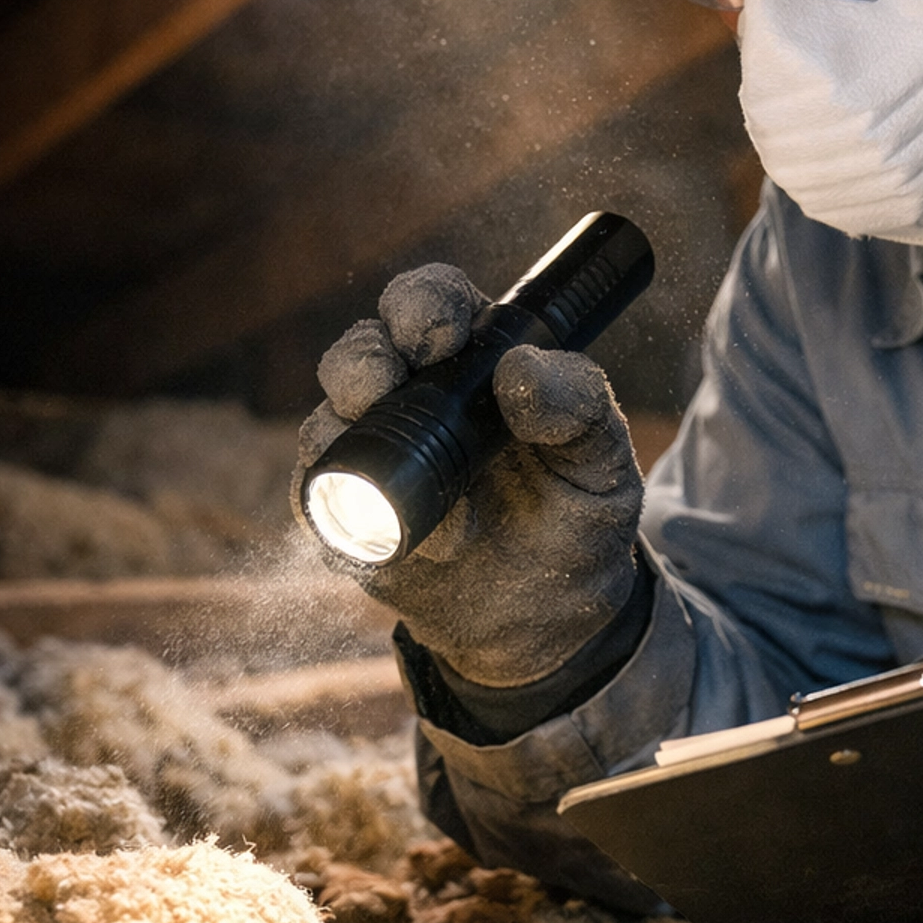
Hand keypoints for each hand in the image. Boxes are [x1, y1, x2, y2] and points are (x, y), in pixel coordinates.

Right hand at [293, 263, 642, 685]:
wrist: (550, 619)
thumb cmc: (577, 519)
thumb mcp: (605, 462)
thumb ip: (581, 406)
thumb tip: (520, 368)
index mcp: (473, 362)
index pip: (430, 302)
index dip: (422, 304)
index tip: (441, 336)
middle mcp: (411, 399)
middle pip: (362, 350)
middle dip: (363, 359)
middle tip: (386, 383)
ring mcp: (373, 458)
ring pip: (326, 420)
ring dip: (350, 437)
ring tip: (436, 495)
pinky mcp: (348, 520)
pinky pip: (318, 500)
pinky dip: (352, 512)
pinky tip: (423, 539)